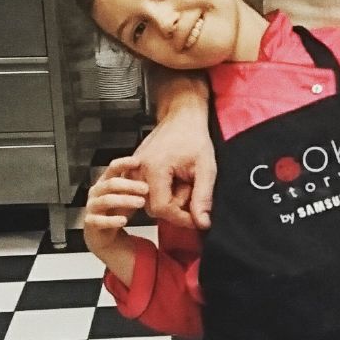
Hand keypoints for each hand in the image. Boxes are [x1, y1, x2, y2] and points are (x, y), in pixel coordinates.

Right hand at [83, 157, 147, 259]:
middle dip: (129, 185)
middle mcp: (96, 192)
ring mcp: (92, 207)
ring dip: (125, 200)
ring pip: (106, 200)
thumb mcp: (129, 196)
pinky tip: (124, 221)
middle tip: (146, 188)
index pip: (112, 168)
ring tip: (141, 203)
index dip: (124, 163)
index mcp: (105, 181)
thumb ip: (136, 186)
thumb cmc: (118, 212)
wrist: (104, 236)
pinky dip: (112, 220)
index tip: (139, 162)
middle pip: (111, 184)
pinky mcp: (90, 223)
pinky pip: (99, 221)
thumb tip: (156, 173)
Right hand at [135, 88, 216, 229]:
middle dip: (176, 205)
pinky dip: (163, 191)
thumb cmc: (193, 136)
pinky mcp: (135, 169)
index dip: (181, 218)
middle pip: (154, 208)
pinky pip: (147, 191)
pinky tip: (175, 180)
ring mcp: (134, 169)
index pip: (162, 209)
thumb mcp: (205, 168)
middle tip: (191, 188)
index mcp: (154, 169)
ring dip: (170, 198)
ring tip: (184, 181)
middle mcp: (139, 170)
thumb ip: (203, 197)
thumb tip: (202, 223)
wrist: (182, 117)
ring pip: (149, 201)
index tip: (196, 219)